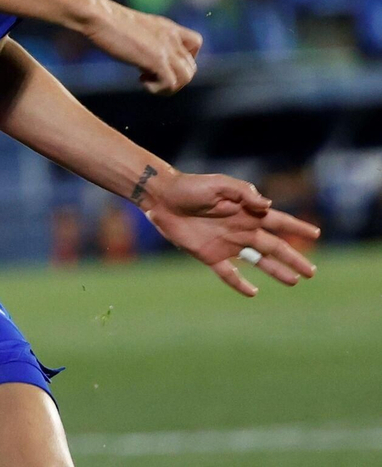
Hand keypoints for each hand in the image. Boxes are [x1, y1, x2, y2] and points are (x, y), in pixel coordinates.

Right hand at [78, 0, 201, 93]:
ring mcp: (166, 48)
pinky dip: (157, 88)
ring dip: (168, 86)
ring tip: (146, 81)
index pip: (196, 43)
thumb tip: (137, 52)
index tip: (162, 62)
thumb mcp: (133, 27)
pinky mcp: (156, 59)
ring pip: (186, 77)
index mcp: (166, 27)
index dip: (185, 58)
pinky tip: (141, 81)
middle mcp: (171, 37)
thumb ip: (144, 38)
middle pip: (191, 67)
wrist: (98, 15)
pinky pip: (171, 83)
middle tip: (149, 76)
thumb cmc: (105, 20)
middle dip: (173, 78)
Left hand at [140, 169, 320, 296]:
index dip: (297, 227)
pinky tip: (253, 293)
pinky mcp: (209, 255)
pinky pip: (228, 273)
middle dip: (294, 258)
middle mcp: (241, 229)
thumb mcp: (220, 184)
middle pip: (274, 246)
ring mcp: (226, 244)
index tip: (316, 234)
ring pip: (258, 262)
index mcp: (246, 212)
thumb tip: (267, 206)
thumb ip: (244, 192)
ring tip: (294, 281)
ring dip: (276, 271)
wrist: (162, 198)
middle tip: (312, 272)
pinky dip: (240, 283)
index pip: (278, 221)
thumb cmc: (190, 186)